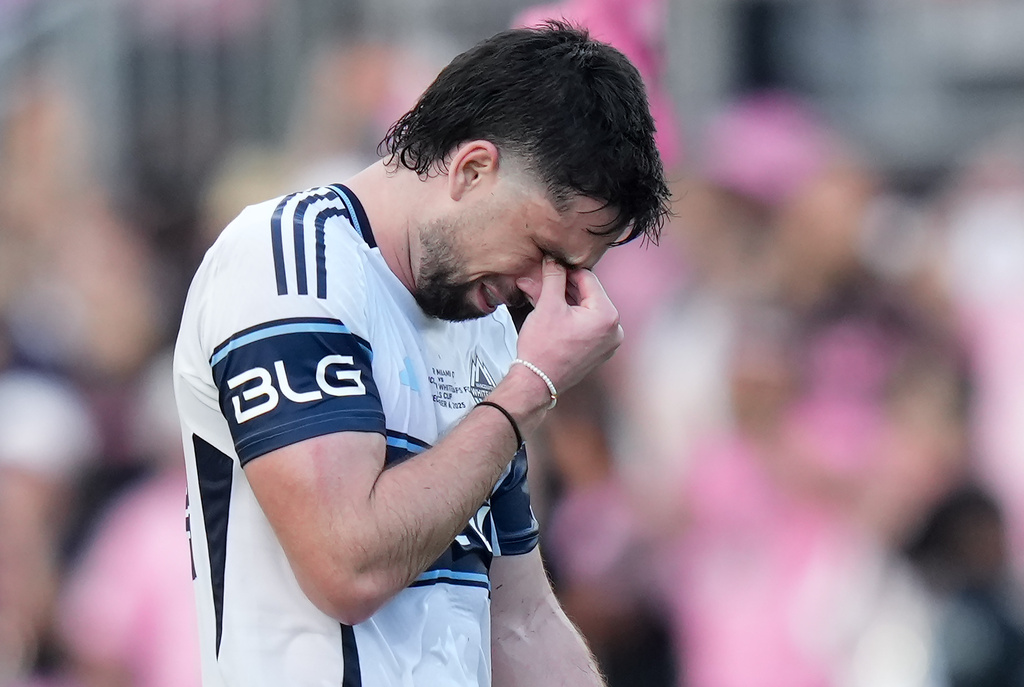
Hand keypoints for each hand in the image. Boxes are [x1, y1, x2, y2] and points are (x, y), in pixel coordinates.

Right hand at [514, 258, 621, 392]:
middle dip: (562, 287)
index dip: (566, 271)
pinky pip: (585, 325)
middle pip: (587, 294)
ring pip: (584, 309)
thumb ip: (554, 277)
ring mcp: (607, 342)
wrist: (536, 382)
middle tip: (541, 280)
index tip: (552, 266)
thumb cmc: (542, 351)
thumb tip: (555, 261)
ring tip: (541, 295)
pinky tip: (550, 311)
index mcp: (607, 316)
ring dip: (563, 300)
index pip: (588, 279)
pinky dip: (570, 316)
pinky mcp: (598, 350)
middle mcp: (613, 330)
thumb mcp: (547, 305)